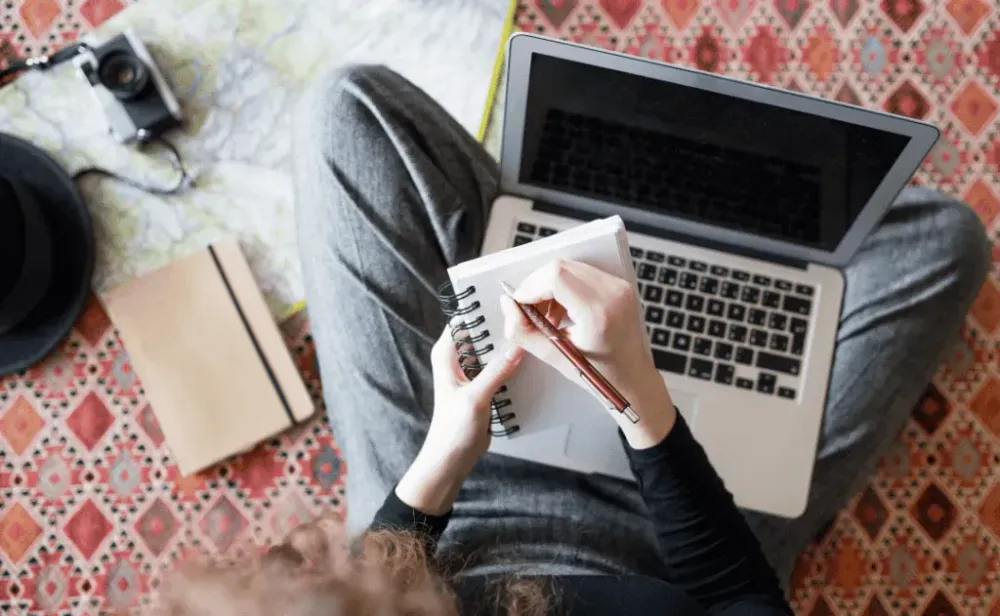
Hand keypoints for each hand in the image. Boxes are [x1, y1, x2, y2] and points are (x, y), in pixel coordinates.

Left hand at [396, 327, 524, 514]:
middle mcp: (457, 359)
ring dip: (510, 346)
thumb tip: (518, 346)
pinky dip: (513, 364)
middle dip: (503, 327)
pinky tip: (531, 361)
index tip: (509, 303)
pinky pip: (500, 366)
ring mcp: (472, 372)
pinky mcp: (484, 385)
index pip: (464, 319)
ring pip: (494, 349)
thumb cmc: (453, 430)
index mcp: (446, 354)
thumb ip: (496, 372)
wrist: (451, 460)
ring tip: (535, 337)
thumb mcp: (476, 398)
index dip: (485, 309)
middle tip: (529, 319)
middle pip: (483, 332)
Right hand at [500, 259, 675, 448]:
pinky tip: (563, 311)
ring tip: (548, 315)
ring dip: (550, 286)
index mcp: (598, 313)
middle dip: (537, 286)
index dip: (530, 287)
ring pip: (570, 267)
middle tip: (530, 311)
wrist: (633, 380)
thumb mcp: (555, 357)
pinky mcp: (620, 285)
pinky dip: (565, 287)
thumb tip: (507, 305)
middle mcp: (613, 294)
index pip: (556, 276)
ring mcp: (620, 287)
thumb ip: (524, 332)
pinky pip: (583, 273)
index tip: (520, 304)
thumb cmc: (599, 375)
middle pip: (560, 267)